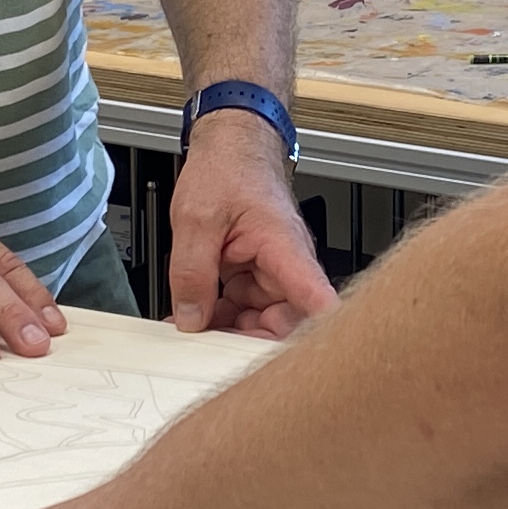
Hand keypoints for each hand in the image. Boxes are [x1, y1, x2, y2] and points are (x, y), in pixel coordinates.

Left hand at [167, 114, 337, 338]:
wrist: (232, 143)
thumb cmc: (228, 167)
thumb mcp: (196, 220)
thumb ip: (191, 273)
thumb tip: (191, 320)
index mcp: (285, 247)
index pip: (316, 301)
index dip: (316, 338)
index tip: (305, 366)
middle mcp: (287, 264)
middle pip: (287, 324)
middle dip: (249, 342)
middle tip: (209, 351)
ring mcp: (273, 271)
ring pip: (262, 320)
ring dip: (229, 331)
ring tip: (192, 332)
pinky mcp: (256, 273)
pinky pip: (244, 306)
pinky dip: (220, 315)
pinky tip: (194, 316)